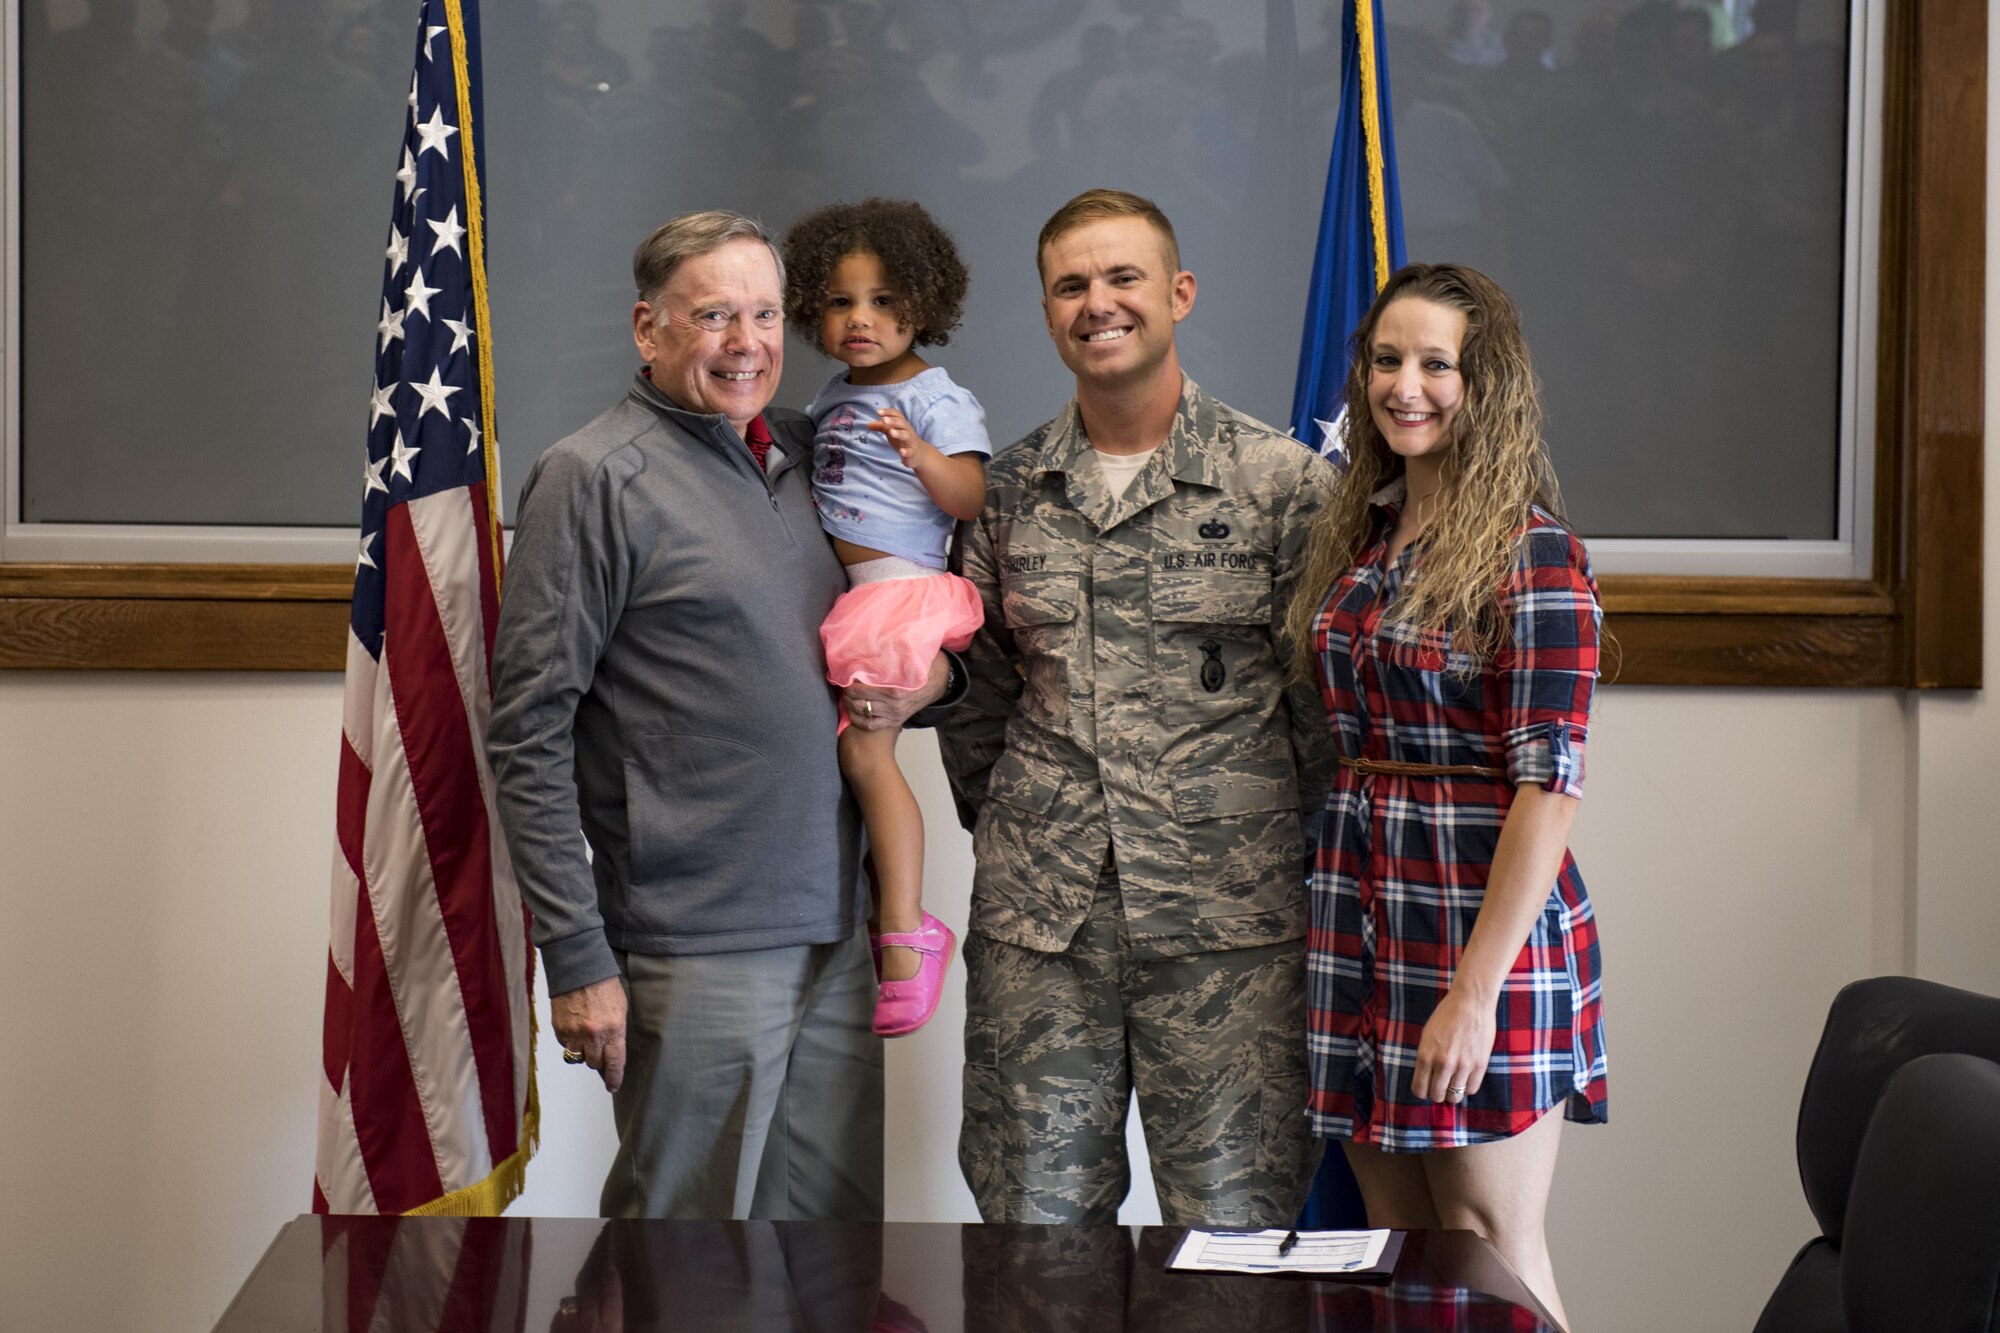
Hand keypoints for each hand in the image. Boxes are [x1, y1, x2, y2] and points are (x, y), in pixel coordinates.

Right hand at [551, 976, 628, 1091]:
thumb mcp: (620, 1009)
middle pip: (595, 1063)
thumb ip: (616, 1032)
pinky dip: (570, 1041)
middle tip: (599, 1049)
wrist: (579, 969)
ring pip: (577, 1058)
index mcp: (614, 1029)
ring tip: (586, 1037)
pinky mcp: (559, 1028)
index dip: (614, 1078)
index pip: (615, 1063)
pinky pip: (565, 1045)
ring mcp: (574, 1033)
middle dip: (598, 1060)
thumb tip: (612, 1052)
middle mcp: (593, 1035)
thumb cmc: (604, 985)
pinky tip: (575, 1027)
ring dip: (583, 1052)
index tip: (613, 1085)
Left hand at [842, 651, 948, 730]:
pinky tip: (853, 709)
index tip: (843, 672)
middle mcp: (893, 706)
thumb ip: (890, 651)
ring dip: (850, 702)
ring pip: (861, 713)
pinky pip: (870, 725)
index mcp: (895, 690)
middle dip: (847, 691)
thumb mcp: (910, 654)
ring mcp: (894, 715)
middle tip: (842, 681)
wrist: (940, 681)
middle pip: (857, 701)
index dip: (848, 680)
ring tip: (846, 692)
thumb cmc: (925, 665)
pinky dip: (858, 718)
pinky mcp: (895, 721)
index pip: (860, 687)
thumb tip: (867, 644)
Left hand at [869, 408, 937, 469]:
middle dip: (893, 421)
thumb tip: (868, 425)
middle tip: (884, 420)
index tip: (878, 412)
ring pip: (906, 436)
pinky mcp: (912, 452)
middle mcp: (907, 431)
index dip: (888, 412)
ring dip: (899, 433)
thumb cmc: (903, 440)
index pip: (897, 415)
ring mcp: (911, 441)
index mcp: (902, 424)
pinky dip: (906, 451)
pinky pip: (910, 451)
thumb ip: (882, 427)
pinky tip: (901, 452)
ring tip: (891, 433)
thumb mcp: (892, 432)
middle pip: (902, 423)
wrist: (918, 453)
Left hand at [1410, 985, 1495, 1104]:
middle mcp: (1443, 1063)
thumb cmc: (1447, 1016)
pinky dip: (1467, 1088)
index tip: (1426, 1088)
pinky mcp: (1480, 1064)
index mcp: (1426, 1055)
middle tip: (1440, 1087)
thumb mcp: (1427, 1035)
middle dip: (1437, 1094)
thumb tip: (1426, 1080)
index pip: (1419, 1089)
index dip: (1422, 1092)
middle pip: (1437, 1095)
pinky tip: (1465, 1079)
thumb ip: (1426, 1058)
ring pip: (1455, 1096)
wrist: (1471, 1002)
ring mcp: (1463, 1065)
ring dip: (1453, 1093)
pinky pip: (1472, 1089)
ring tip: (1453, 1084)